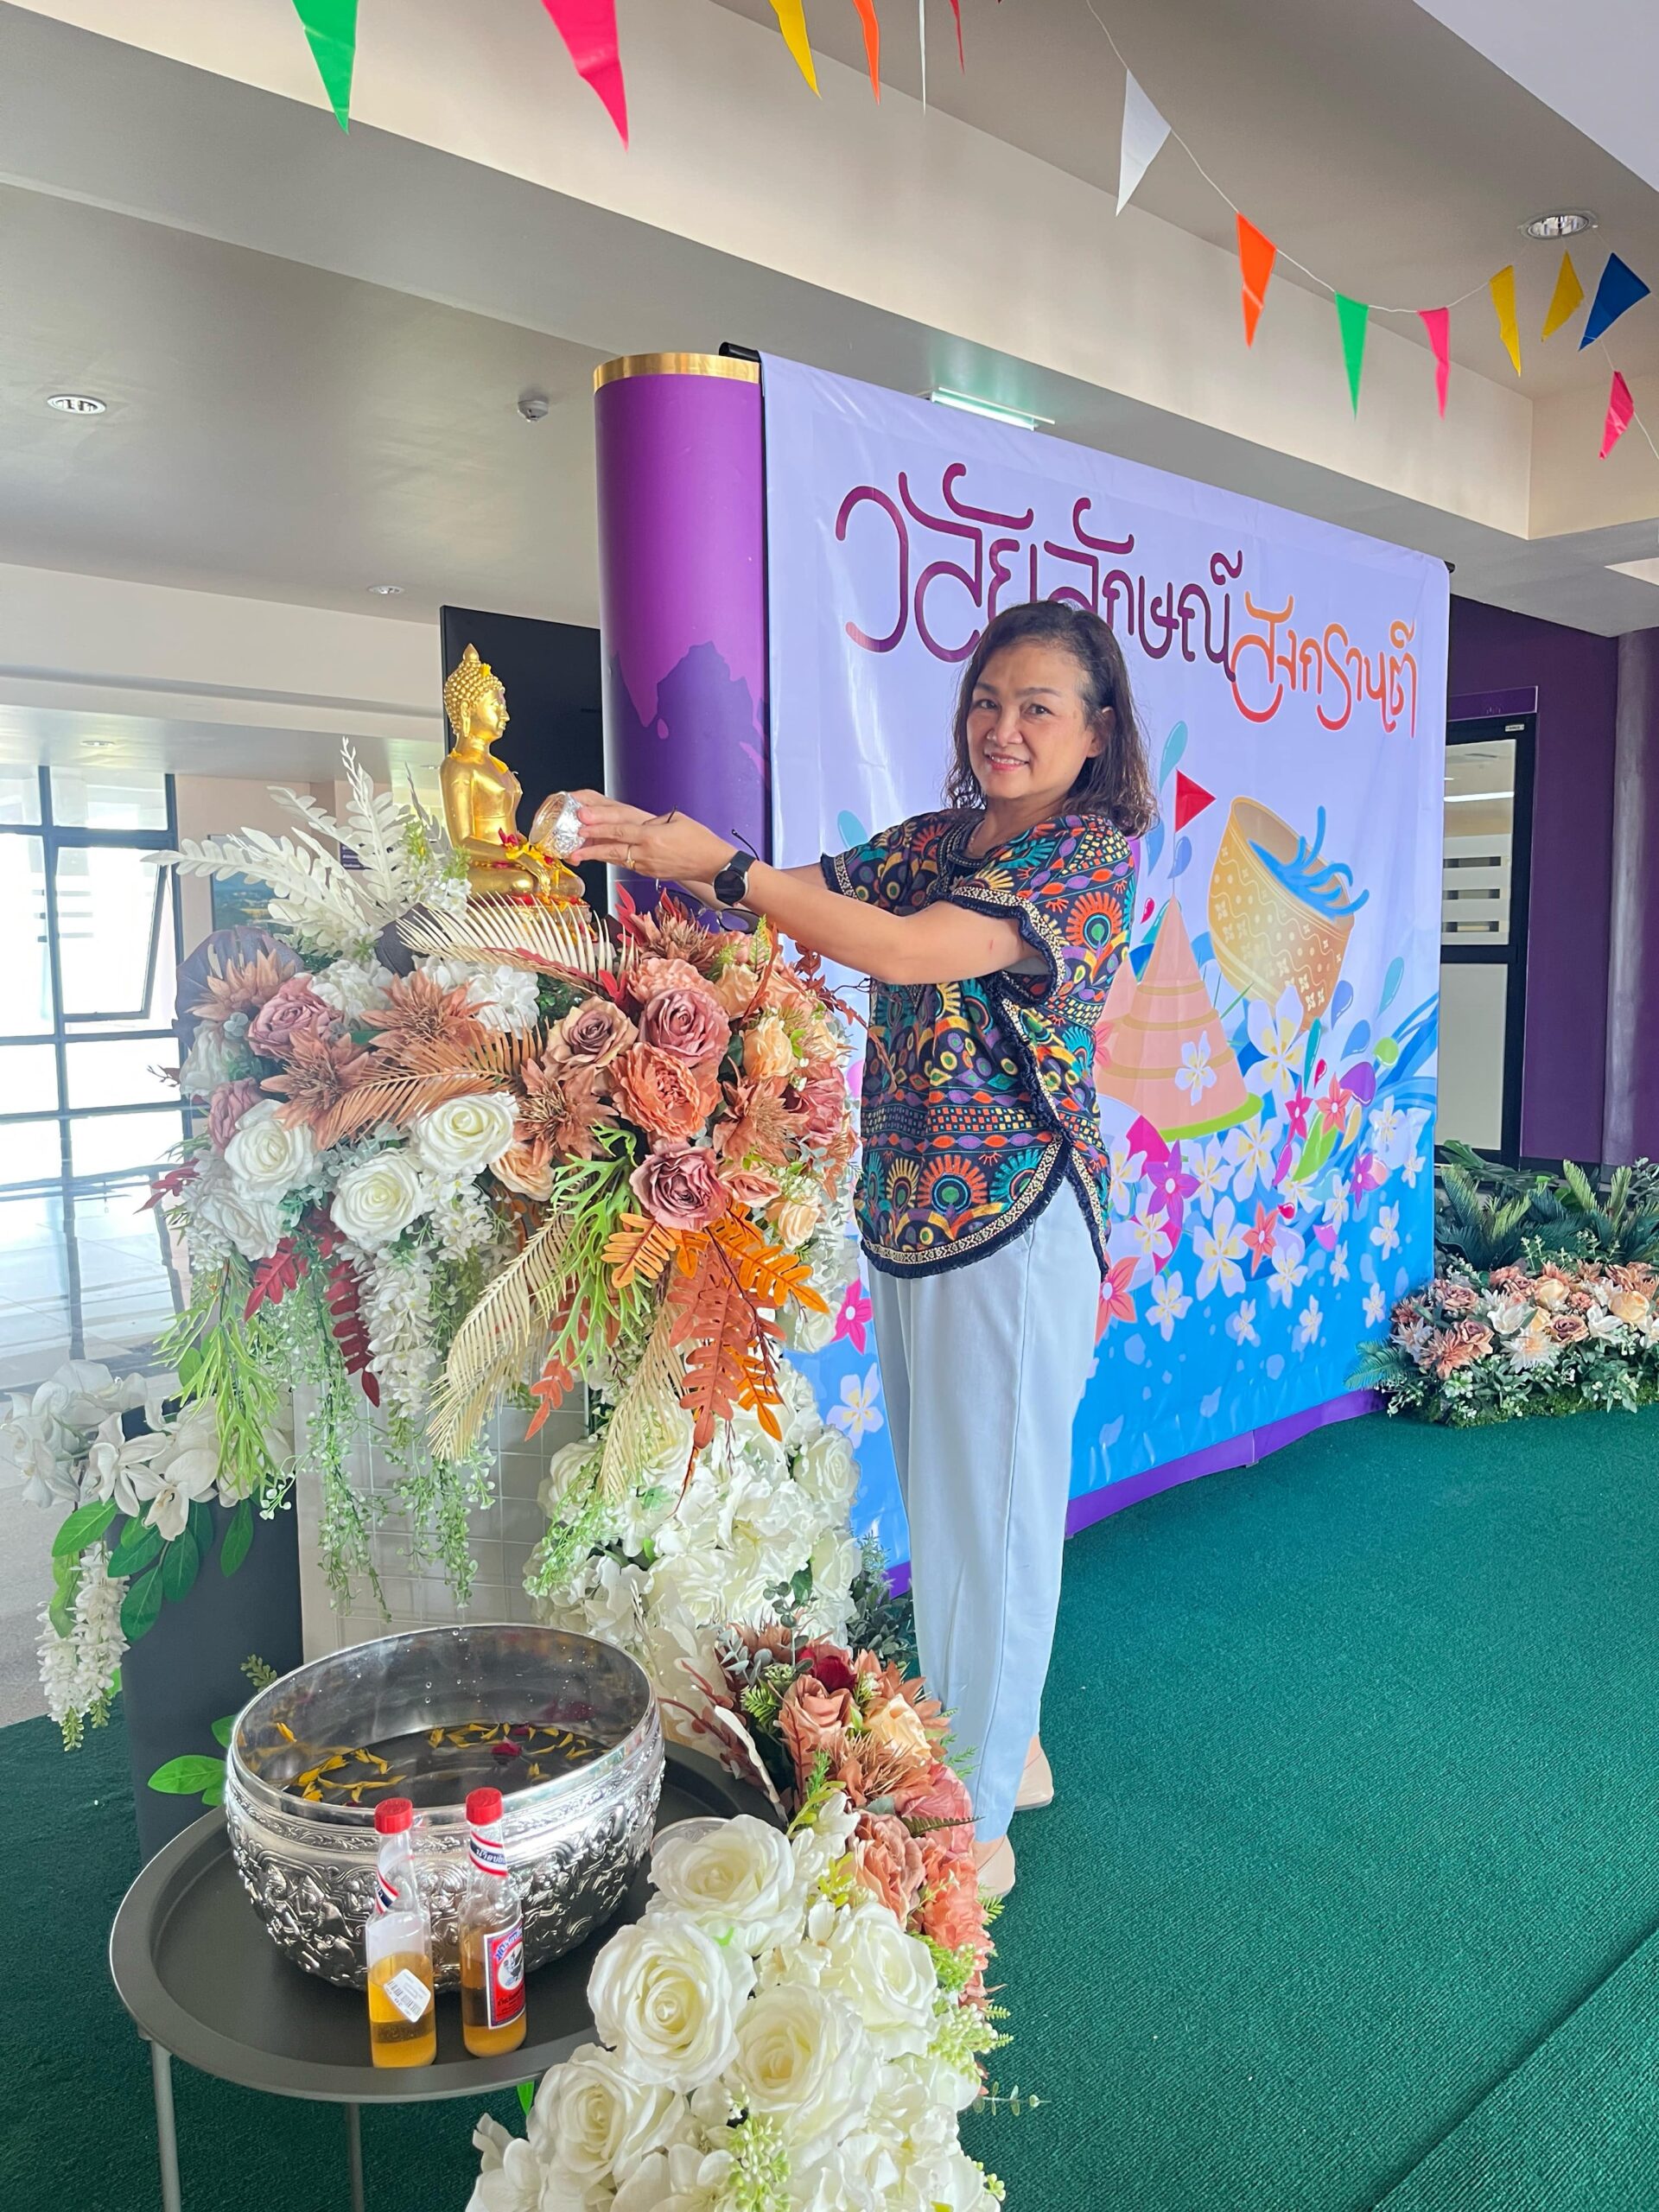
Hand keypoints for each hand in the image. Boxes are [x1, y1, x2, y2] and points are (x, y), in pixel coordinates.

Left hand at [569, 791, 734, 883]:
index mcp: (653, 837)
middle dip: (591, 846)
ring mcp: (647, 866)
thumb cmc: (699, 840)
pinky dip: (613, 860)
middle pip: (613, 849)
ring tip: (579, 855)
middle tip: (573, 844)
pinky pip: (627, 864)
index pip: (620, 830)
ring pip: (616, 859)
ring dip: (597, 856)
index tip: (583, 822)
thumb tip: (636, 824)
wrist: (714, 865)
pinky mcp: (649, 873)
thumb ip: (652, 821)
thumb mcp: (676, 820)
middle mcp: (647, 853)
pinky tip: (602, 857)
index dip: (599, 826)